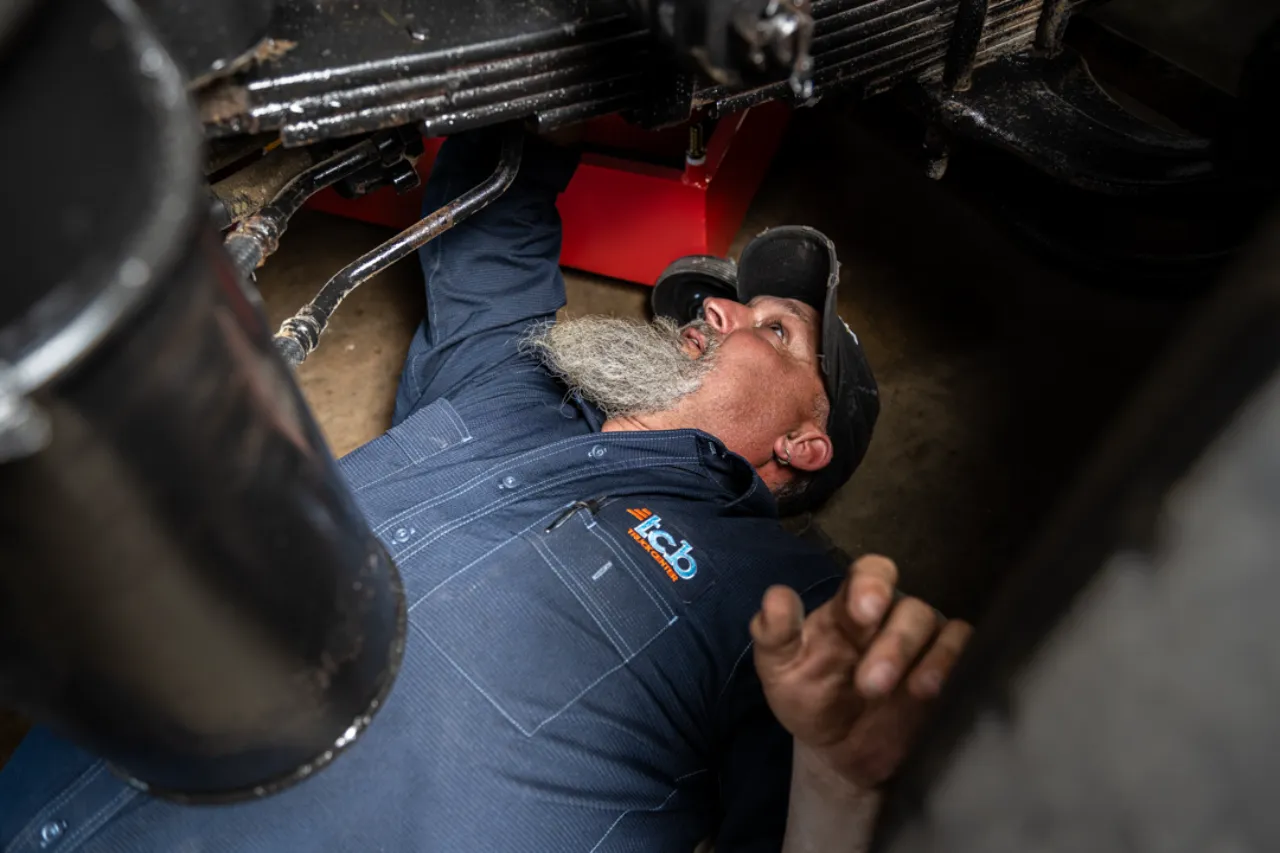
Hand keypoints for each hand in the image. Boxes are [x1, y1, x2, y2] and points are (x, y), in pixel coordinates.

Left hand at [750, 555, 971, 787]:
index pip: (870, 574)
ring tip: (912, 692)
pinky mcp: (952, 670)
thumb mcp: (780, 670)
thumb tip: (776, 597)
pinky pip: (967, 651)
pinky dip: (956, 665)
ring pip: (938, 628)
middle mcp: (893, 617)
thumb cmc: (810, 698)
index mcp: (850, 607)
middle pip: (908, 608)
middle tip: (870, 685)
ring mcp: (925, 643)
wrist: (842, 752)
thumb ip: (774, 634)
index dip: (872, 584)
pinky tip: (936, 692)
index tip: (864, 610)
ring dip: (927, 659)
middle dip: (894, 643)